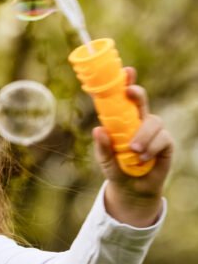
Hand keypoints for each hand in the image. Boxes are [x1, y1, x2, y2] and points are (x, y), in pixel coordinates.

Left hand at [92, 68, 173, 225]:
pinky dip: (151, 148)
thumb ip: (103, 147)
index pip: (125, 99)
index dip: (127, 83)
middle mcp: (140, 122)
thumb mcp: (105, 160)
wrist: (132, 191)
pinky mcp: (166, 145)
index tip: (126, 72)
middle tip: (130, 93)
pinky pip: (162, 139)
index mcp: (123, 121)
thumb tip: (98, 130)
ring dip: (143, 134)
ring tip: (133, 151)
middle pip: (142, 101)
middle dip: (137, 94)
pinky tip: (143, 158)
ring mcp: (154, 132)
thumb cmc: (117, 169)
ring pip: (153, 121)